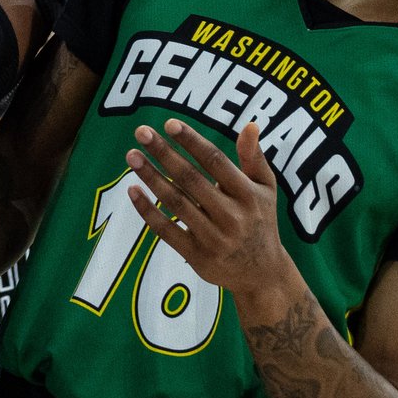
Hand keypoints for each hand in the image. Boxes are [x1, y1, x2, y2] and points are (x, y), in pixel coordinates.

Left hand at [123, 119, 292, 293]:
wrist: (262, 274)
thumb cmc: (260, 220)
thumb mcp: (265, 188)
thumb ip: (253, 157)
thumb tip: (249, 124)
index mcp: (248, 194)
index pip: (215, 161)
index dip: (192, 142)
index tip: (169, 123)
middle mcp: (232, 216)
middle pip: (191, 179)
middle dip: (164, 153)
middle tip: (141, 132)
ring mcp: (214, 237)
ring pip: (176, 202)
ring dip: (151, 177)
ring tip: (132, 156)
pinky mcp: (197, 255)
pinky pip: (167, 230)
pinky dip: (148, 211)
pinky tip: (133, 190)